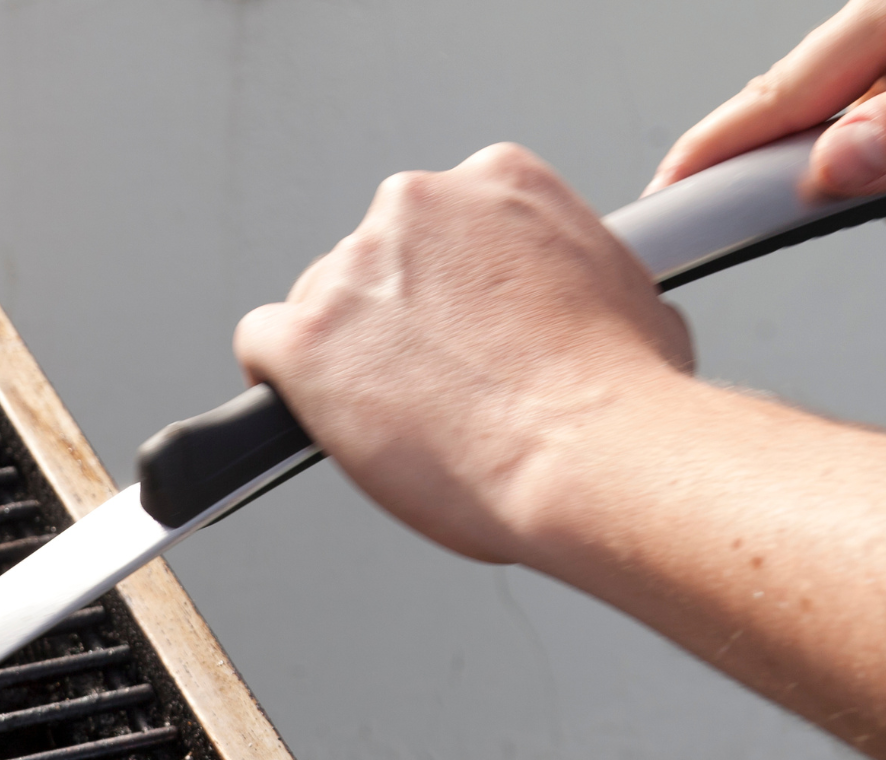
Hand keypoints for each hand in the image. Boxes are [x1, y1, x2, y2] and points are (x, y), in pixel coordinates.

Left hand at [233, 145, 692, 564]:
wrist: (593, 453)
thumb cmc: (621, 392)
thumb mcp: (624, 291)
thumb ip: (564, 276)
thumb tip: (563, 307)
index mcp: (496, 181)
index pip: (437, 225)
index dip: (444, 288)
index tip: (455, 328)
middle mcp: (416, 208)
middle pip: (373, 261)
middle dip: (393, 322)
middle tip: (431, 383)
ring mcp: (352, 271)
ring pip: (318, 306)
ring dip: (346, 356)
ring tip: (400, 419)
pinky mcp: (302, 340)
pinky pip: (261, 346)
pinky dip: (280, 383)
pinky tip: (316, 415)